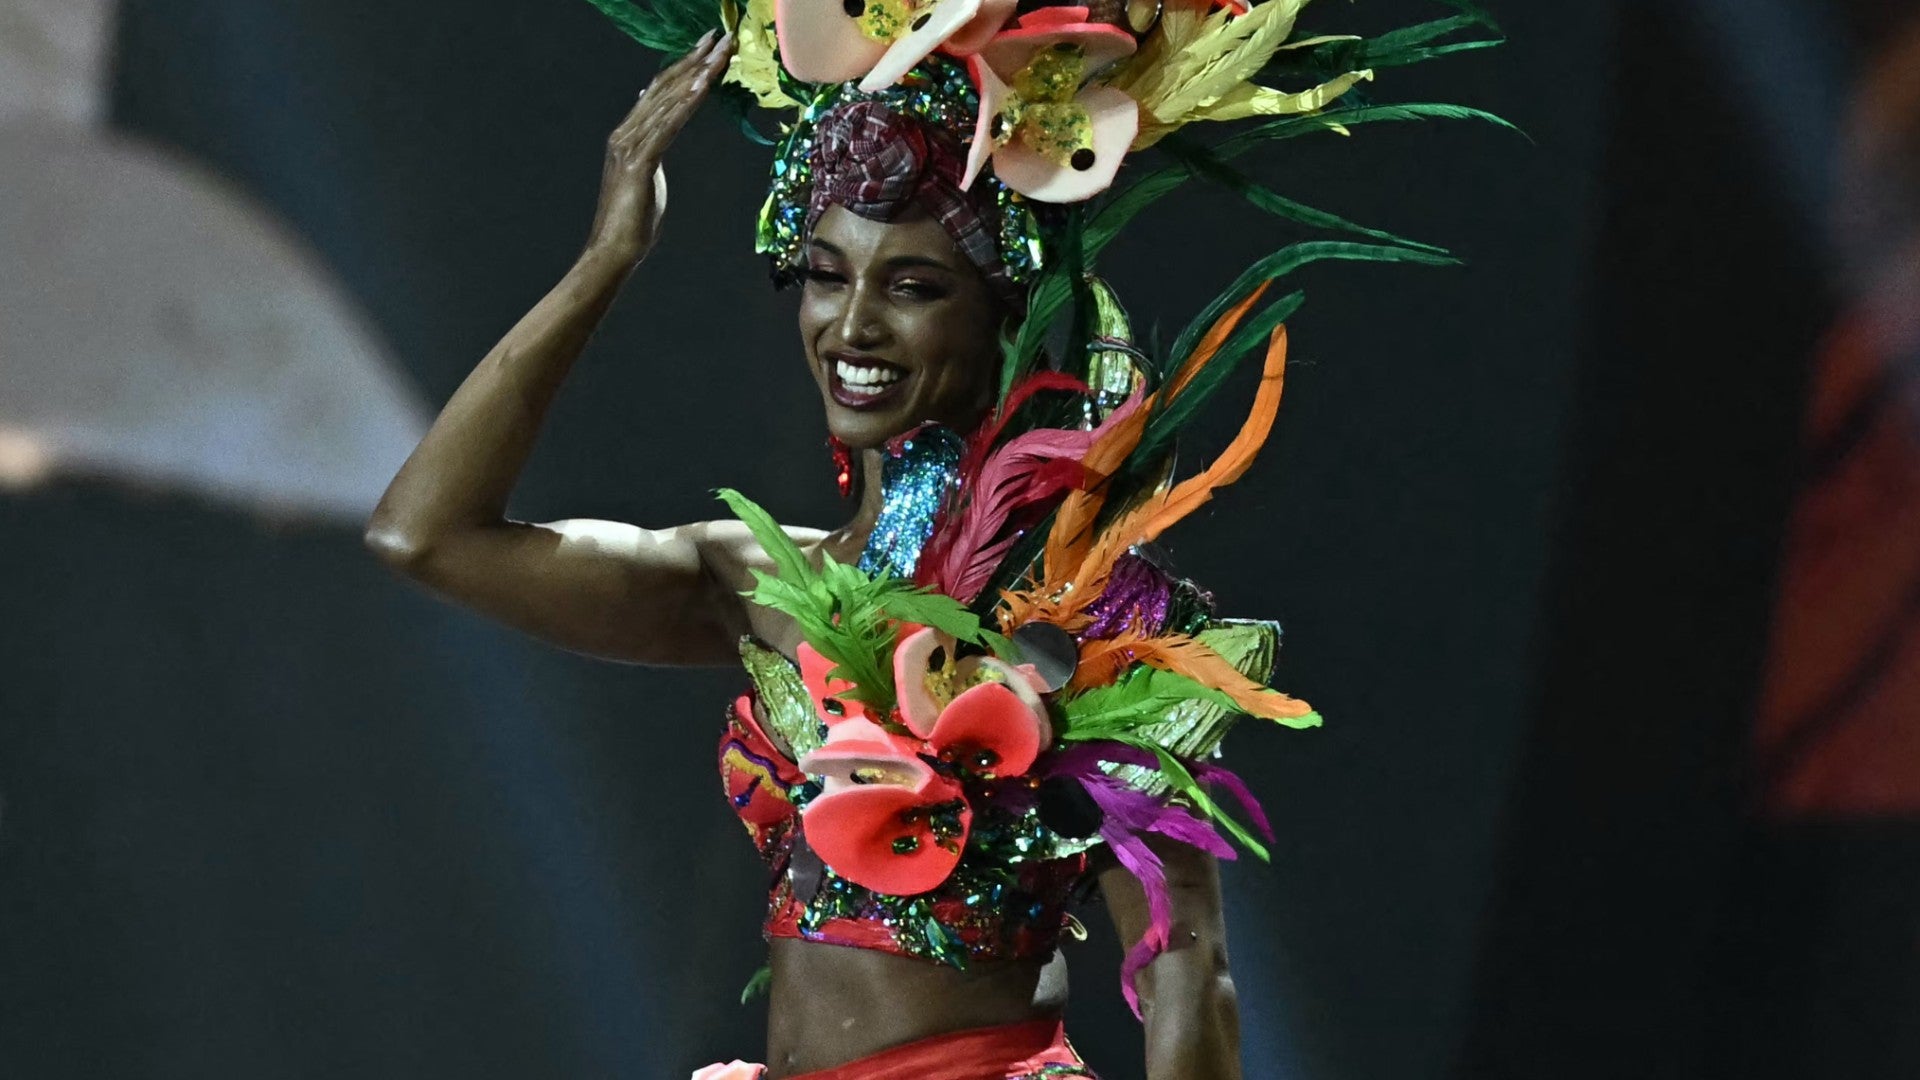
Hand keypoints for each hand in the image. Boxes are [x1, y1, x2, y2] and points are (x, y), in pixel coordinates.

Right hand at [584, 30, 735, 265]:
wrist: (613, 250)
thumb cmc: (633, 220)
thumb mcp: (645, 174)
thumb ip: (650, 147)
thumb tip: (657, 124)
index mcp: (627, 134)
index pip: (659, 91)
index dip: (684, 66)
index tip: (708, 47)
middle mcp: (625, 133)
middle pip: (665, 87)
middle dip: (695, 60)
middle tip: (723, 36)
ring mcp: (630, 146)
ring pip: (669, 101)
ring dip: (697, 75)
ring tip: (720, 54)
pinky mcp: (640, 163)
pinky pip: (668, 127)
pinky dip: (686, 104)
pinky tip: (703, 86)